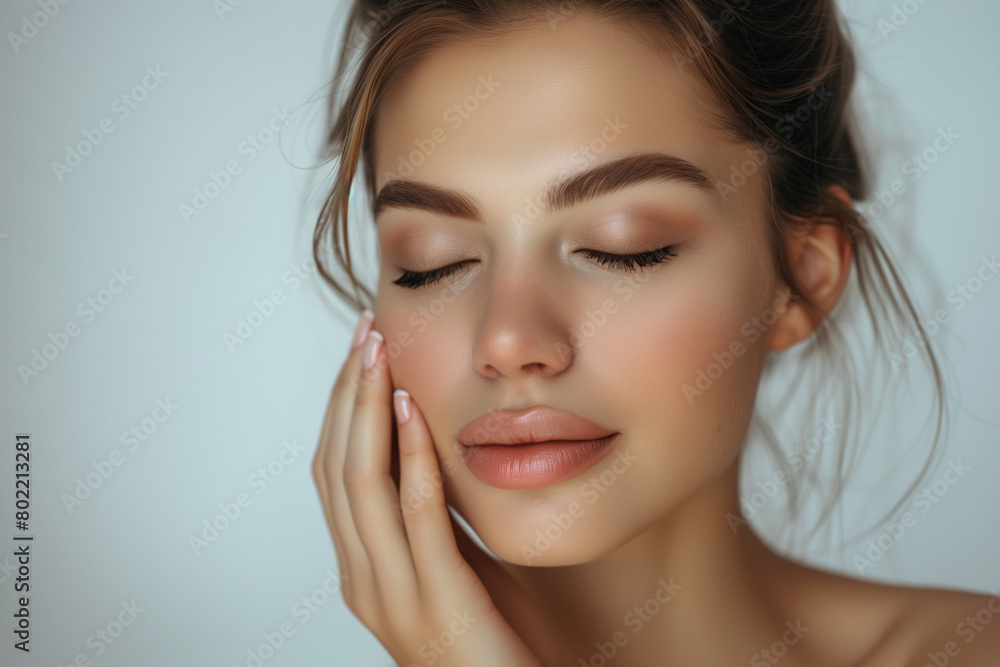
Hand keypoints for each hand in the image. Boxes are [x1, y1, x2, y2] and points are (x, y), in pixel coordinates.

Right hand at [311, 312, 553, 666]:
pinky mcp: (436, 602)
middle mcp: (364, 579)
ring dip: (365, 410)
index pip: (333, 471)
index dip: (340, 406)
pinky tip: (409, 410)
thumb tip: (429, 447)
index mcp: (363, 568)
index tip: (359, 350)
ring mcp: (393, 594)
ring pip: (360, 483)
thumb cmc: (493, 638)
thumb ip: (432, 516)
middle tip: (362, 334)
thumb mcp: (453, 563)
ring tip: (378, 354)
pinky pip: (414, 516)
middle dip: (346, 394)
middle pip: (335, 467)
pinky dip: (407, 457)